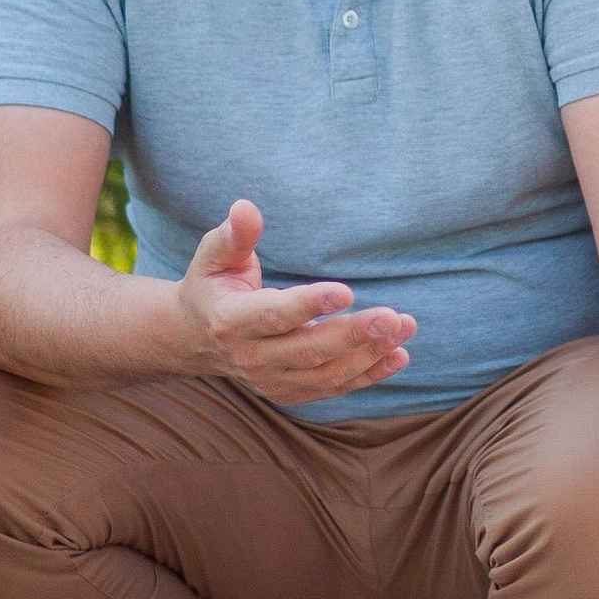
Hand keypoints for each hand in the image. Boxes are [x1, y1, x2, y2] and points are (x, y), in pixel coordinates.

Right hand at [175, 200, 414, 401]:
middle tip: (392, 317)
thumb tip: (246, 207)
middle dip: (353, 335)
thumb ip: (234, 236)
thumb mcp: (214, 257)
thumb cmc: (213, 285)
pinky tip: (398, 356)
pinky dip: (368, 375)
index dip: (311, 305)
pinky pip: (333, 388)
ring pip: (326, 374)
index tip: (347, 292)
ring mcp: (271, 380)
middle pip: (308, 350)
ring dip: (369, 354)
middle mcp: (251, 357)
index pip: (276, 316)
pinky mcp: (289, 392)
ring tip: (404, 328)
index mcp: (231, 321)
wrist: (195, 337)